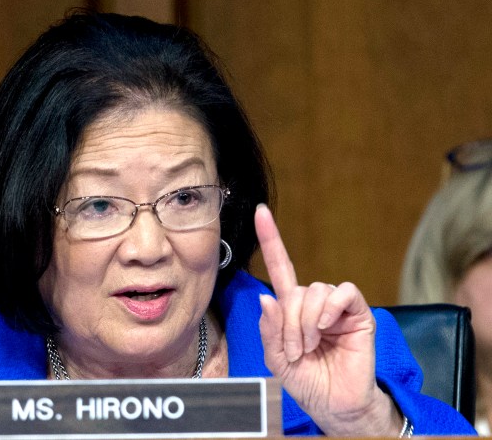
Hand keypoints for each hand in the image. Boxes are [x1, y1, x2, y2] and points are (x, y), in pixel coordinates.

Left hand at [255, 204, 401, 435]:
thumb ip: (270, 330)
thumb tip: (268, 298)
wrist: (334, 405)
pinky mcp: (358, 314)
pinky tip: (328, 325)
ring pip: (316, 291)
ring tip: (310, 346)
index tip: (259, 212)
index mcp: (292, 310)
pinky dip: (332, 307)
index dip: (271, 240)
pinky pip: (344, 293)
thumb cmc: (307, 381)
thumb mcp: (277, 359)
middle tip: (295, 350)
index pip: (281, 267)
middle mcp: (314, 303)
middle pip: (296, 289)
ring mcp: (337, 308)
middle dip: (289, 322)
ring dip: (307, 322)